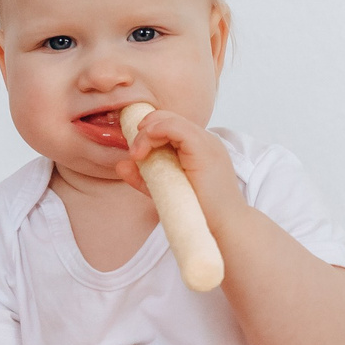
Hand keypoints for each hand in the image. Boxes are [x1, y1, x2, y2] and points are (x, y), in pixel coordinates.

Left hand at [115, 106, 243, 222]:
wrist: (223, 227)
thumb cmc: (199, 211)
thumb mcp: (164, 189)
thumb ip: (143, 177)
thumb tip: (121, 165)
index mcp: (198, 147)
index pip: (170, 125)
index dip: (148, 132)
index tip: (135, 150)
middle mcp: (204, 140)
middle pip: (167, 118)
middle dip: (144, 130)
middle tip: (134, 152)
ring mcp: (205, 142)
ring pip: (168, 119)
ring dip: (146, 133)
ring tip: (137, 154)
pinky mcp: (202, 148)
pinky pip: (175, 126)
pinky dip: (155, 132)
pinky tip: (144, 149)